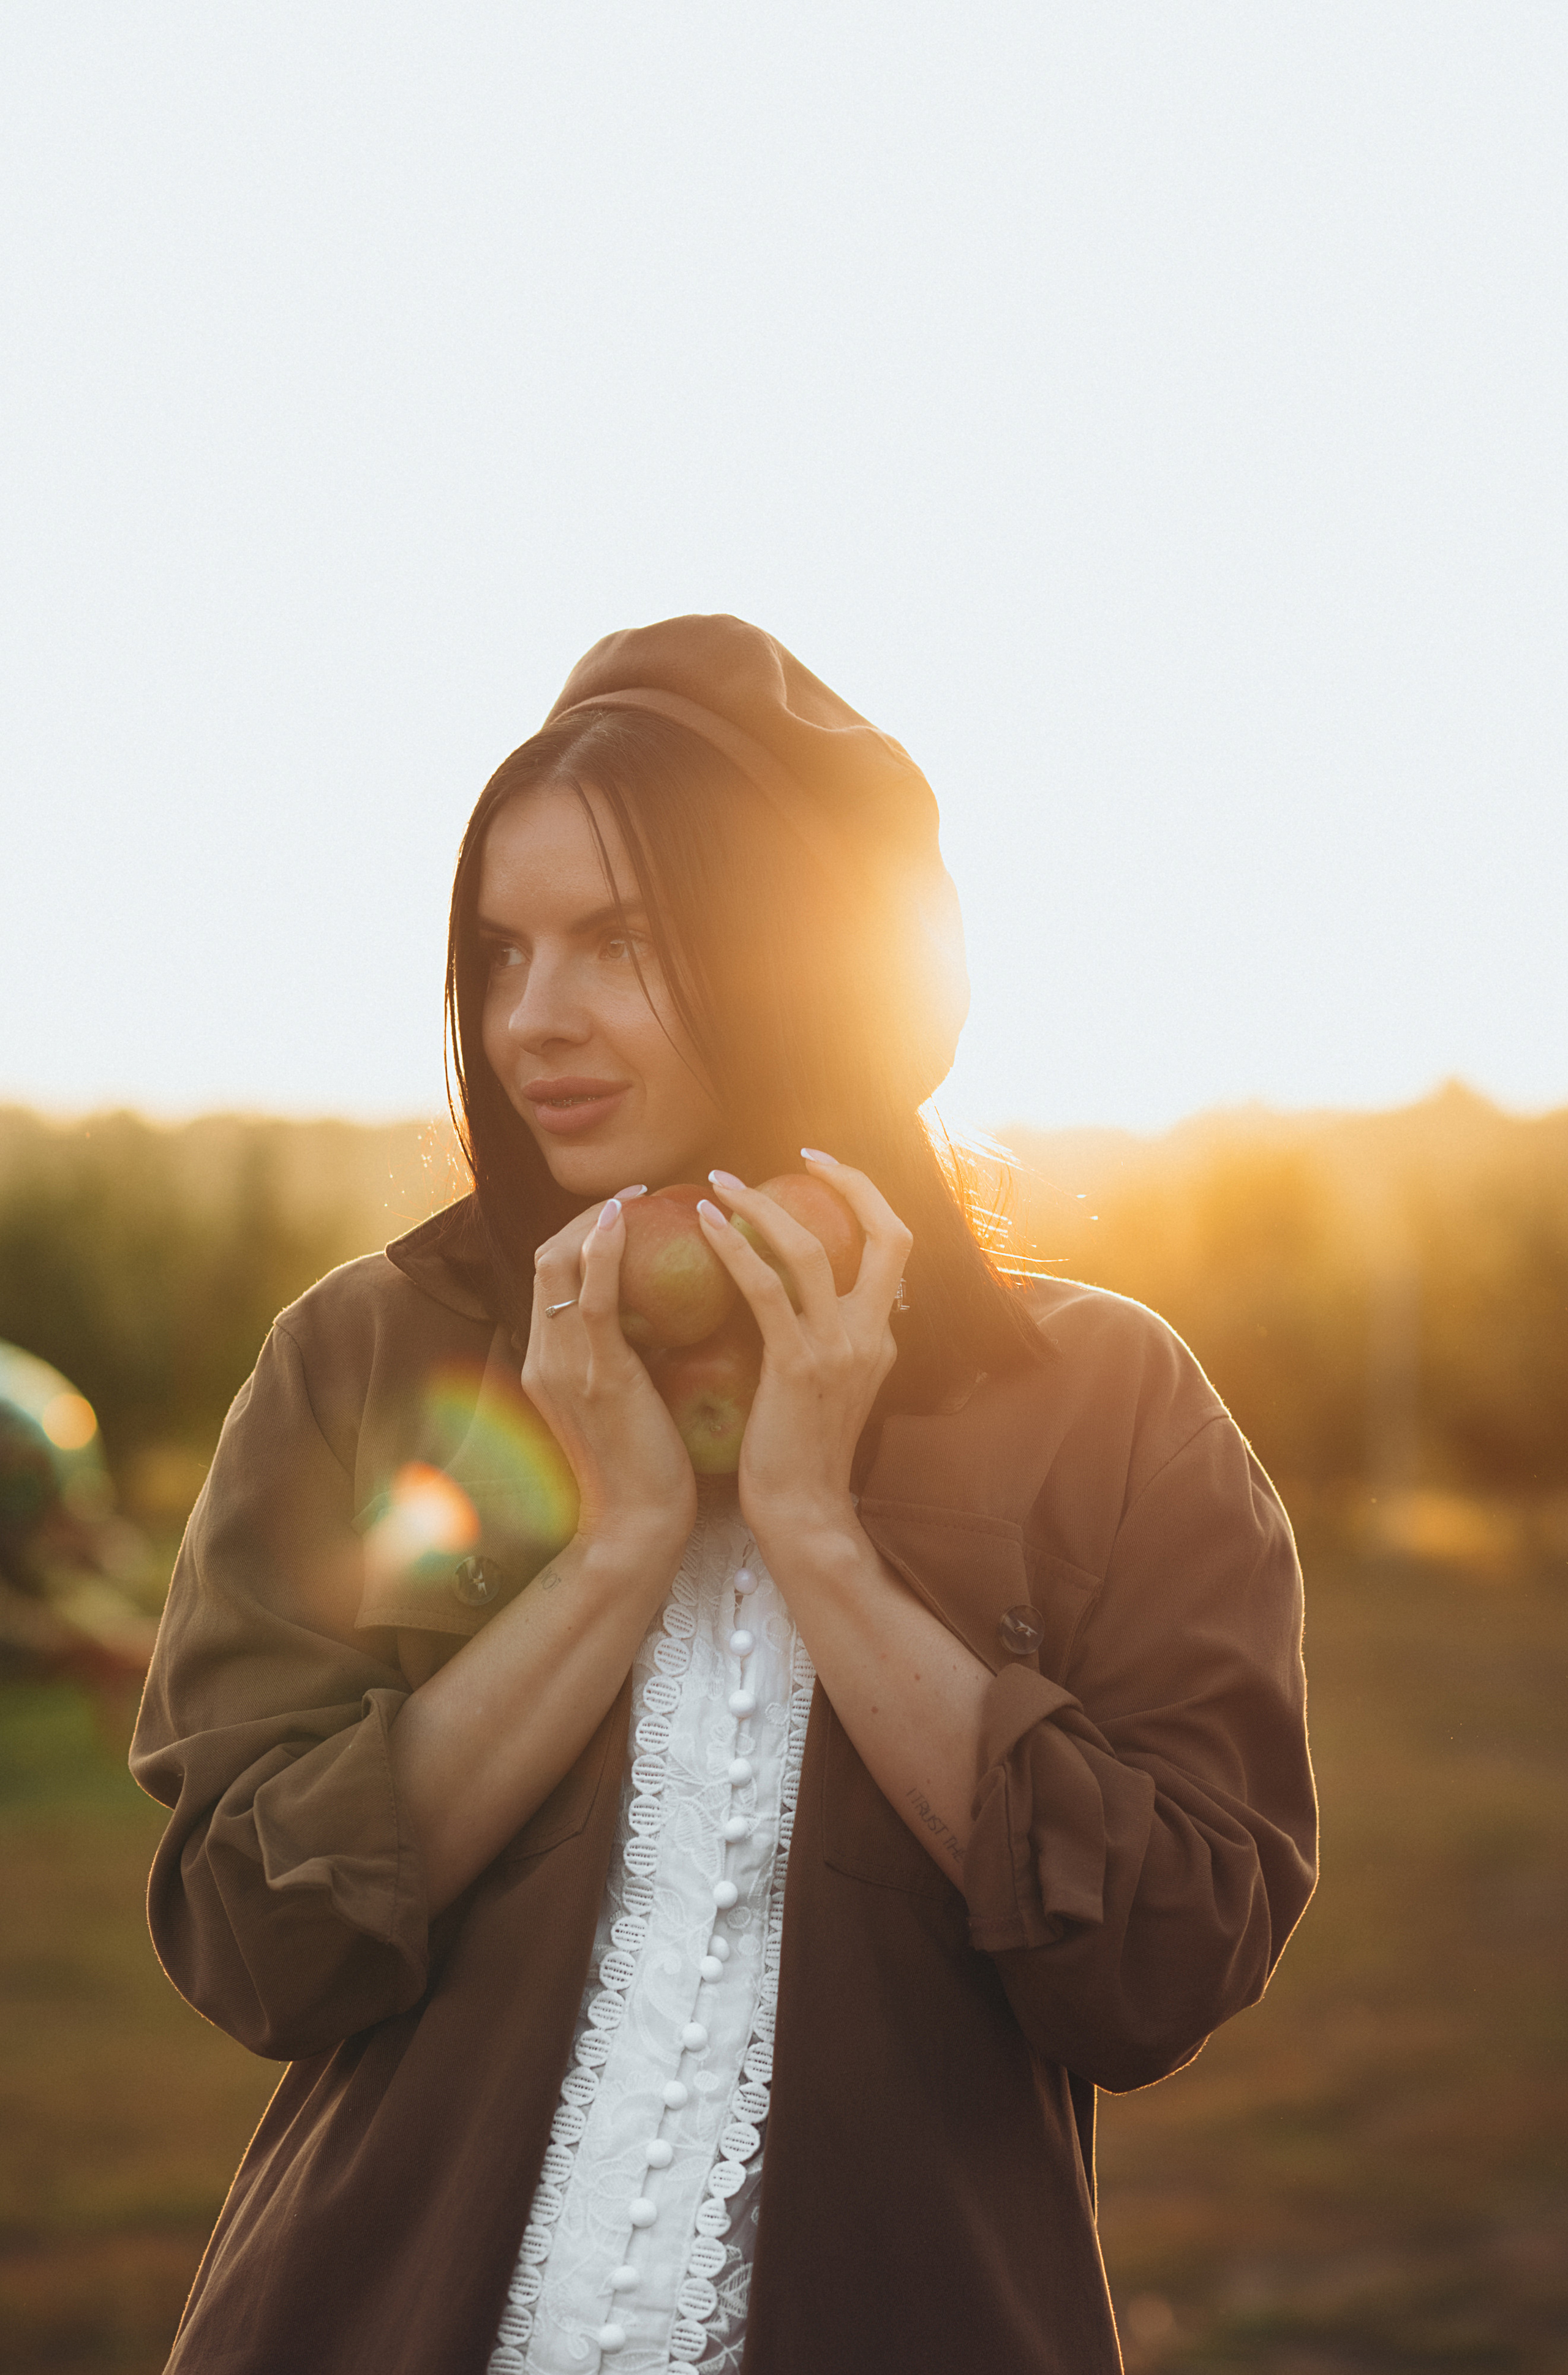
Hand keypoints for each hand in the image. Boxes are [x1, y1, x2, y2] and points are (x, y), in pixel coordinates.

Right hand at [524, 1193, 696, 1554]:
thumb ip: (632, 1357)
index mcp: (549, 1363)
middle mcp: (544, 1358)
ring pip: (559, 1266)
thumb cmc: (650, 1468)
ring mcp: (563, 1367)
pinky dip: (604, 1250)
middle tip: (640, 1192)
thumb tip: (669, 1317)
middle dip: (586, 1216)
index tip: (629, 1210)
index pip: (552, 1277)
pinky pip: (591, 1298)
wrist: (637, 1529)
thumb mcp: (630, 1401)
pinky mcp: (595, 1378)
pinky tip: (629, 1219)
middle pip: (546, 1259)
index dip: (582, 1234)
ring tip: (641, 1194)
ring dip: (597, 1220)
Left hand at [696, 1155, 910, 1541]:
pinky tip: (705, 1226)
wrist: (802, 1513)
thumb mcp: (828, 1386)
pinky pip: (765, 1289)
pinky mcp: (797, 1366)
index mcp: (881, 1338)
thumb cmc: (798, 1453)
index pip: (895, 1248)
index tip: (823, 1169)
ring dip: (765, 1207)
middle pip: (887, 1234)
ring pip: (814, 1251)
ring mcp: (839, 1350)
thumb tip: (787, 1295)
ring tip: (721, 1183)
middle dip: (850, 1183)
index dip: (867, 1199)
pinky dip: (734, 1248)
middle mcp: (872, 1336)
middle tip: (800, 1155)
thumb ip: (822, 1339)